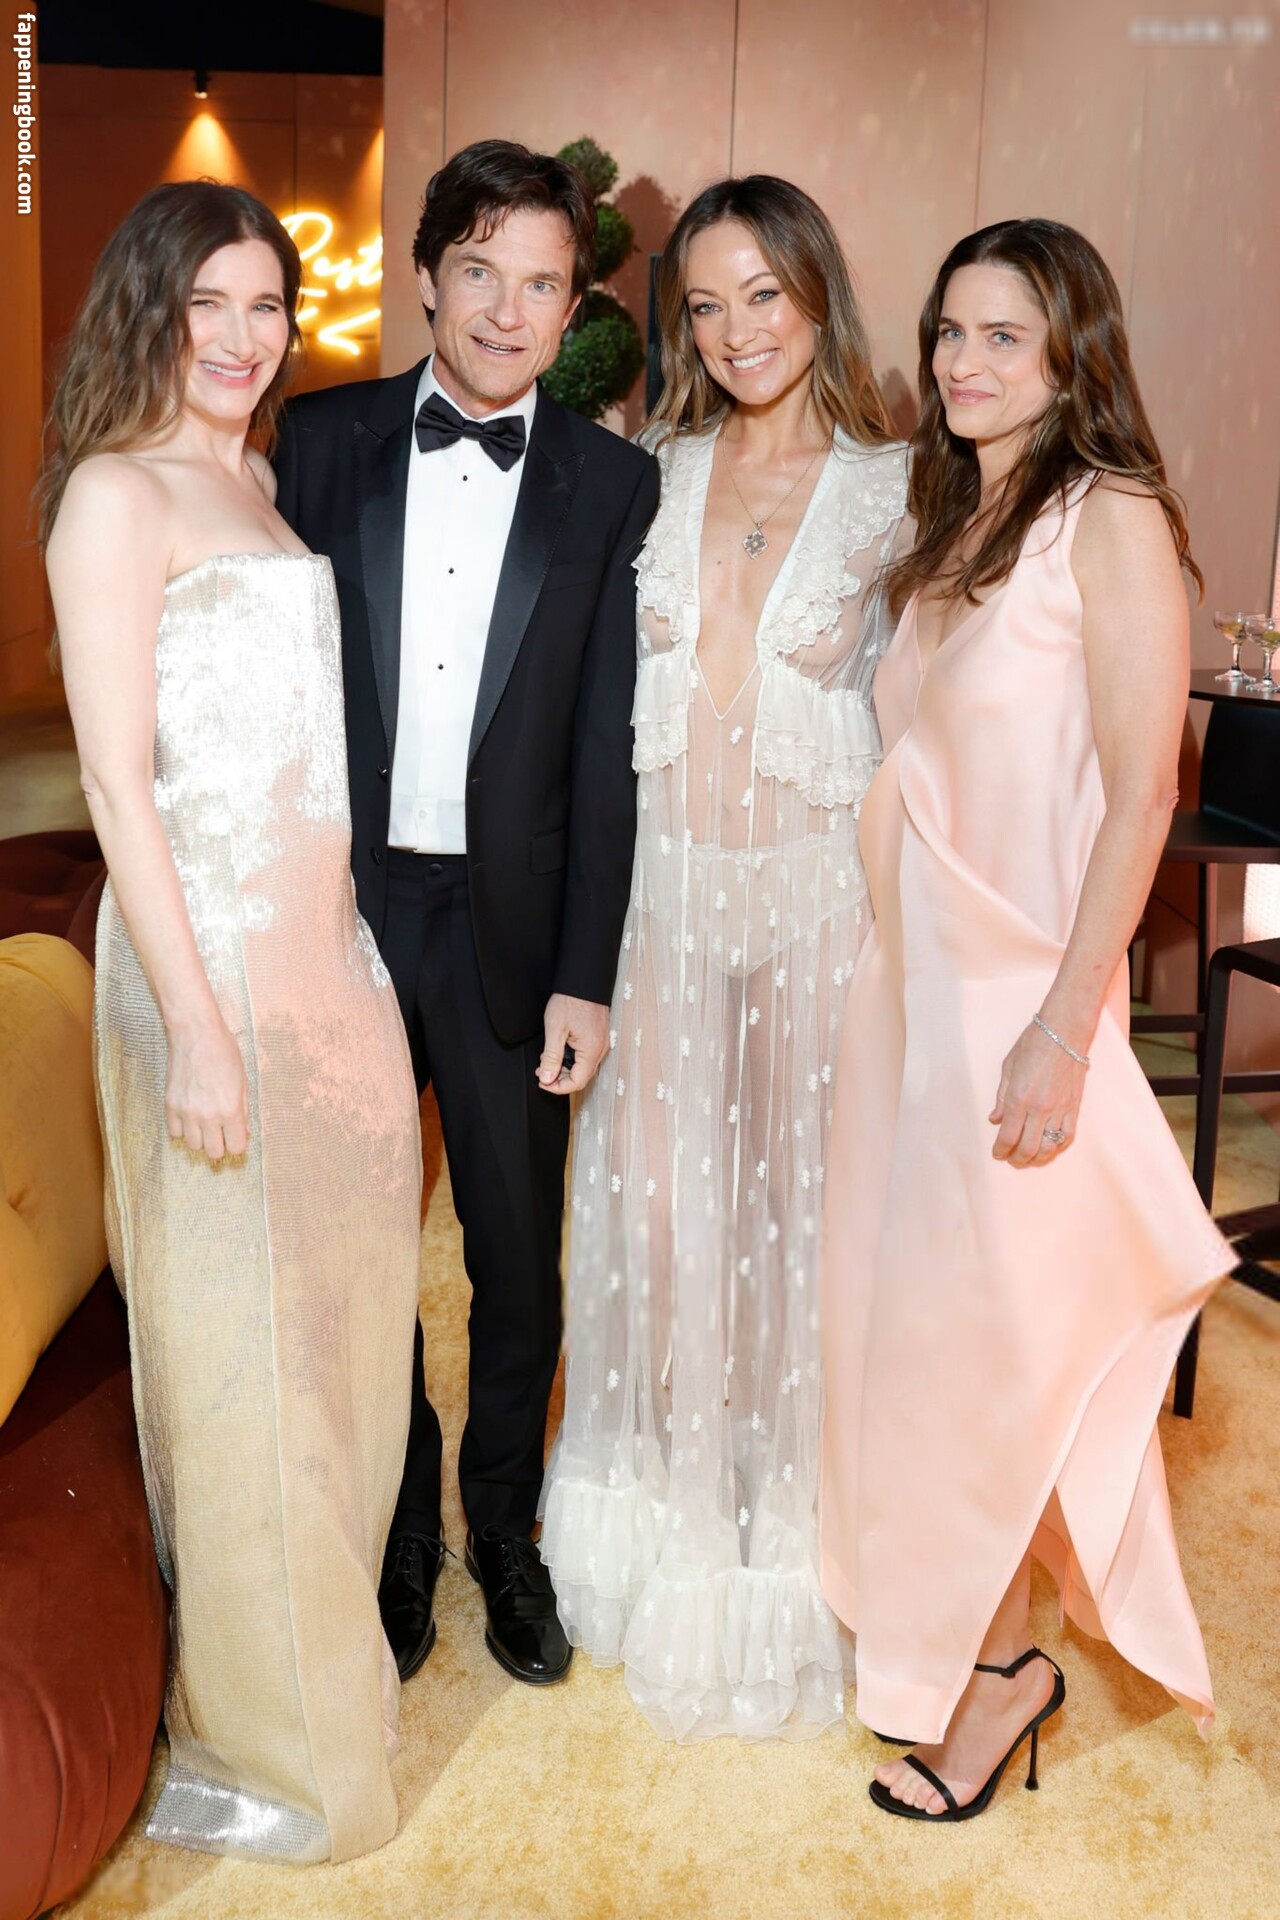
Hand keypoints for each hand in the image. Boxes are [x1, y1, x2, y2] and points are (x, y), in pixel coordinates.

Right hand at [165, 1014, 249, 1161]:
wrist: (195, 1033)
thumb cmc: (223, 1052)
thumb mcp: (242, 1080)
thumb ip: (243, 1109)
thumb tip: (243, 1131)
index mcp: (230, 1110)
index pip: (236, 1147)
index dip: (237, 1142)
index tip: (236, 1134)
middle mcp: (207, 1116)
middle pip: (213, 1152)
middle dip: (220, 1144)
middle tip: (221, 1131)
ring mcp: (186, 1112)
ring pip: (193, 1145)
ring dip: (200, 1137)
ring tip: (204, 1122)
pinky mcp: (170, 1105)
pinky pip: (174, 1132)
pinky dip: (182, 1129)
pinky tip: (189, 1116)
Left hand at [537, 993, 608, 1095]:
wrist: (583, 980)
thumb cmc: (570, 1001)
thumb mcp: (555, 1030)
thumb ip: (551, 1057)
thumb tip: (547, 1079)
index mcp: (591, 1050)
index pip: (577, 1082)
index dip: (558, 1087)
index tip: (542, 1081)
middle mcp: (601, 1050)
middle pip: (581, 1077)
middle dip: (559, 1078)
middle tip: (541, 1071)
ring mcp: (601, 1044)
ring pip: (583, 1067)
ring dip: (564, 1068)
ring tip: (547, 1060)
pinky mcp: (598, 1038)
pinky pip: (586, 1057)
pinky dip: (571, 1059)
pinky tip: (558, 1050)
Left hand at [989, 1019, 1086, 1167]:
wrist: (1064, 1031)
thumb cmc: (1033, 1044)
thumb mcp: (1008, 1068)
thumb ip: (1001, 1098)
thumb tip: (995, 1120)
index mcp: (1019, 1098)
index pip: (1008, 1136)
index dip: (1000, 1150)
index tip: (997, 1153)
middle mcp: (1039, 1108)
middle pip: (1028, 1148)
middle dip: (1016, 1159)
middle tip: (1010, 1159)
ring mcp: (1059, 1109)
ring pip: (1049, 1147)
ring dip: (1037, 1158)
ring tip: (1028, 1159)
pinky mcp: (1074, 1107)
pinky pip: (1067, 1136)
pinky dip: (1057, 1147)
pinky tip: (1049, 1148)